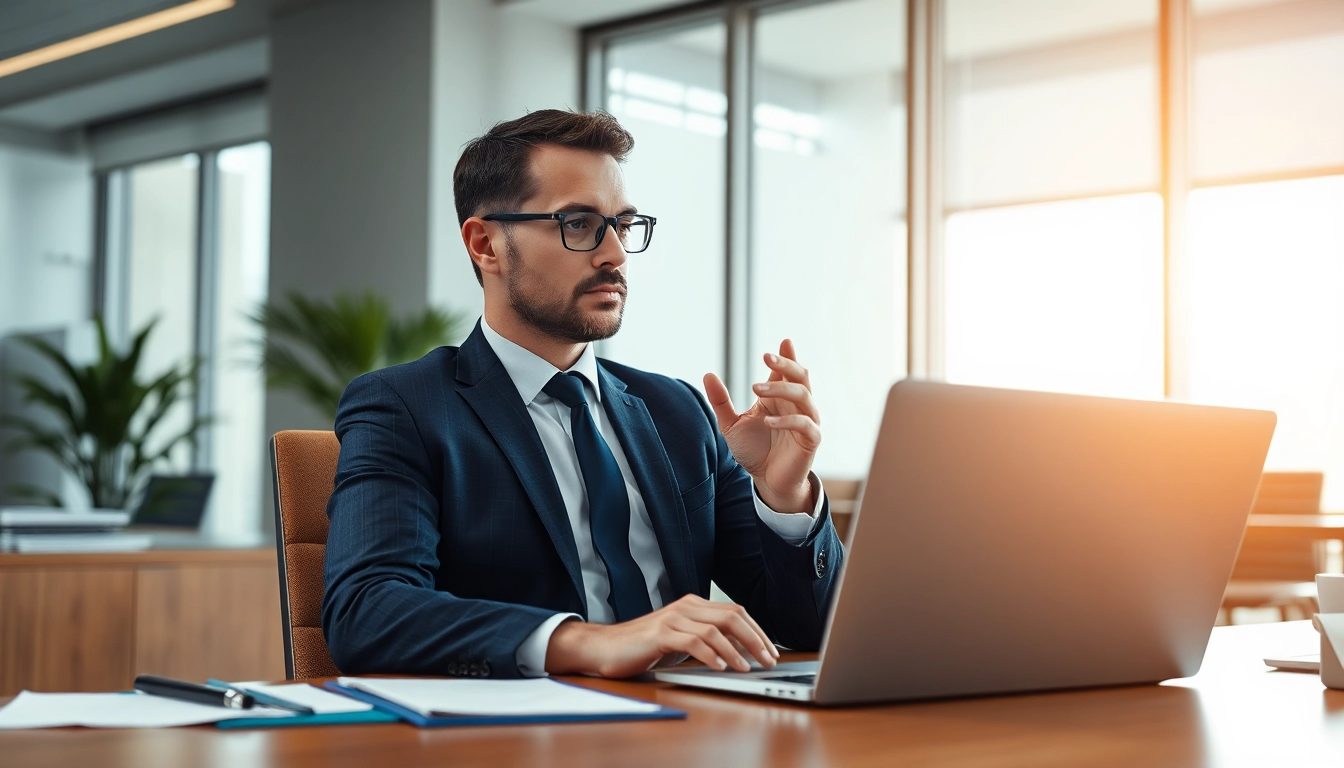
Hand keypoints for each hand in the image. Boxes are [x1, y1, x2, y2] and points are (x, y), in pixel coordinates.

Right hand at [544, 595, 779, 677]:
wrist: (605, 648)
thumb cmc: (643, 647)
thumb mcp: (680, 641)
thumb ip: (706, 641)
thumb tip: (740, 654)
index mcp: (693, 605)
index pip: (735, 612)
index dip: (757, 631)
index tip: (771, 650)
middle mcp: (685, 607)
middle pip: (731, 616)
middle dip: (755, 639)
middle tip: (769, 659)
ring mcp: (673, 618)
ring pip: (716, 628)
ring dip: (737, 650)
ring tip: (749, 667)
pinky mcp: (660, 634)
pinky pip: (693, 642)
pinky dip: (711, 655)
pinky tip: (721, 667)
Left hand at [703, 339, 820, 513]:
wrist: (765, 481)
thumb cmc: (753, 450)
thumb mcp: (731, 424)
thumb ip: (721, 402)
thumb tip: (707, 374)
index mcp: (780, 397)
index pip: (788, 370)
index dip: (787, 355)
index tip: (783, 341)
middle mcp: (797, 405)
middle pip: (801, 376)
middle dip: (786, 363)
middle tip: (765, 357)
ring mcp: (807, 421)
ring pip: (804, 395)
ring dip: (781, 389)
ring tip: (756, 390)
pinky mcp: (811, 440)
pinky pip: (805, 424)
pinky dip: (788, 420)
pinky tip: (768, 421)